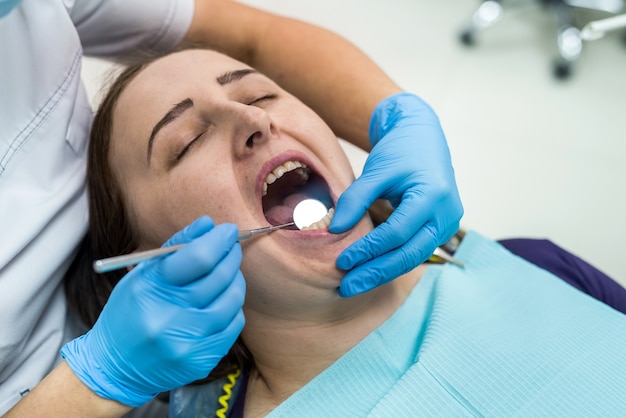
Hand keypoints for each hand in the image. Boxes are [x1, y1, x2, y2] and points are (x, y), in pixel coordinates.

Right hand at [61, 216, 245, 406]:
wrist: (115, 368)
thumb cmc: (129, 313)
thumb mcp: (142, 275)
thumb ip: (175, 247)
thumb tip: (208, 223)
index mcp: (151, 289)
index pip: (198, 257)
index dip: (219, 240)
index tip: (228, 231)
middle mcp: (169, 317)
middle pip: (219, 277)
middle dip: (231, 256)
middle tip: (231, 248)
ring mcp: (187, 342)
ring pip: (232, 300)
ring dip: (235, 281)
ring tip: (228, 274)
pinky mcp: (201, 360)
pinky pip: (233, 325)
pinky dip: (233, 308)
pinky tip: (222, 302)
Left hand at [330, 92, 462, 296]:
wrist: (423, 137)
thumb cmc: (401, 150)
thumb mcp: (376, 169)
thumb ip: (355, 198)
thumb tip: (334, 229)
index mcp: (433, 196)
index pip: (396, 233)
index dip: (368, 250)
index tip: (341, 262)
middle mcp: (446, 215)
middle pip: (408, 254)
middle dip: (375, 273)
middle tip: (346, 288)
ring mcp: (447, 224)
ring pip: (413, 258)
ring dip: (382, 273)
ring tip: (353, 285)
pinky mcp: (440, 229)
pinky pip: (415, 251)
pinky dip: (392, 262)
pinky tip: (370, 272)